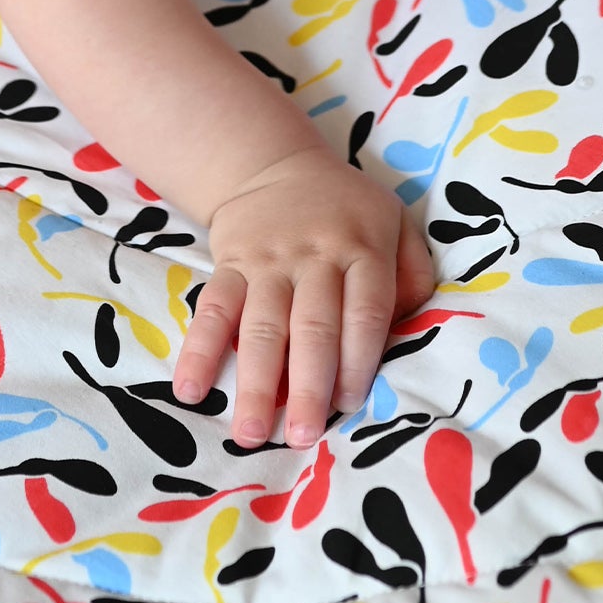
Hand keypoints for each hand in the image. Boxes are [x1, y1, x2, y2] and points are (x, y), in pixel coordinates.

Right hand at [171, 148, 438, 448]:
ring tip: (251, 432)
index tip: (349, 405)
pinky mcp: (230, 263)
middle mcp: (315, 254)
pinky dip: (198, 349)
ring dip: (255, 381)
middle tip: (303, 436)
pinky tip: (189, 389)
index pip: (364, 311)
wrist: (277, 165)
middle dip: (308, 385)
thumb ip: (412, 274)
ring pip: (262, 325)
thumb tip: (407, 330)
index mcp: (363, 248)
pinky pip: (213, 308)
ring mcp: (268, 259)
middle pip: (313, 326)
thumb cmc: (347, 212)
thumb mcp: (396, 224)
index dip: (358, 360)